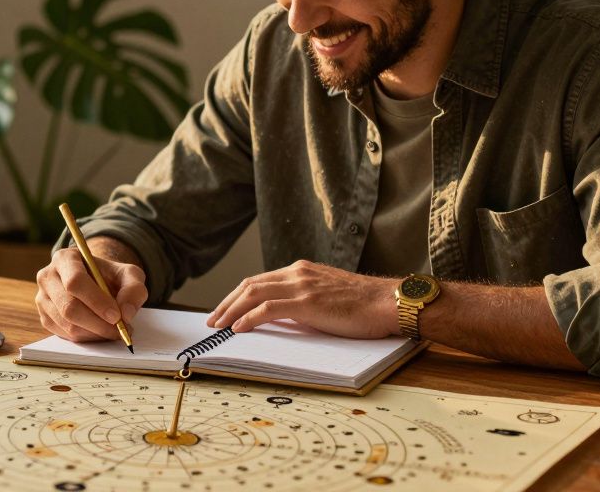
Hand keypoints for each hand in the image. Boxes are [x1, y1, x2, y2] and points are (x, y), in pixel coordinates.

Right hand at [35, 242, 147, 342]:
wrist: (96, 281)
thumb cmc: (110, 276)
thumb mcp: (129, 274)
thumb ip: (134, 289)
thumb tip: (126, 313)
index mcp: (65, 258)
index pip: (75, 282)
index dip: (96, 301)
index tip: (116, 316)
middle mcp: (48, 277)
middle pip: (68, 306)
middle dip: (97, 323)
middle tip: (119, 330)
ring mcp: (42, 298)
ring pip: (66, 324)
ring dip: (94, 333)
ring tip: (114, 331)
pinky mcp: (44, 317)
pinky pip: (64, 334)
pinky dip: (86, 338)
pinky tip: (100, 332)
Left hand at [207, 260, 397, 338]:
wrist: (387, 302)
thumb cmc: (363, 305)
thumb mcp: (326, 296)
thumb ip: (303, 301)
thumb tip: (280, 317)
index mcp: (301, 270)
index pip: (259, 281)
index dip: (237, 295)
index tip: (224, 310)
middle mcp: (297, 273)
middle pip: (250, 285)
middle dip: (227, 302)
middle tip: (212, 319)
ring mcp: (302, 286)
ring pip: (254, 294)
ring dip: (231, 310)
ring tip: (218, 325)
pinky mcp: (307, 302)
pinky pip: (269, 309)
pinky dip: (249, 318)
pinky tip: (238, 329)